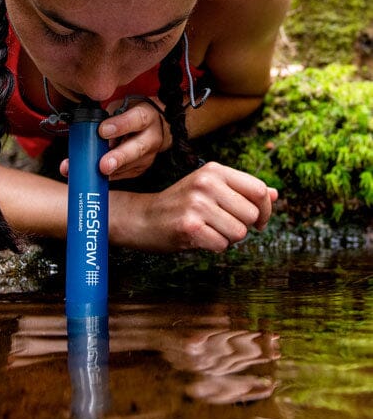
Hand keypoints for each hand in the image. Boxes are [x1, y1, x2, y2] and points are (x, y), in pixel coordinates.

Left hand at [60, 98, 168, 180]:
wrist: (148, 128)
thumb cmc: (129, 115)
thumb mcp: (121, 107)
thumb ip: (107, 116)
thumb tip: (86, 128)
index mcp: (146, 116)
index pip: (137, 119)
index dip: (120, 125)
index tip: (102, 131)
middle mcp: (151, 138)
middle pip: (137, 149)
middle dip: (118, 158)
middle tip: (103, 165)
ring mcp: (147, 156)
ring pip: (128, 166)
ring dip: (109, 171)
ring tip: (92, 173)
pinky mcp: (139, 169)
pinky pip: (121, 174)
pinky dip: (107, 176)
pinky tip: (95, 177)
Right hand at [121, 162, 277, 251]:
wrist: (142, 218)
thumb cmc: (181, 204)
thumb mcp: (210, 189)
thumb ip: (242, 191)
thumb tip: (275, 194)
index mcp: (215, 170)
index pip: (259, 190)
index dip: (266, 210)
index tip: (259, 221)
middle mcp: (206, 183)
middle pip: (252, 215)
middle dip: (243, 227)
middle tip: (222, 225)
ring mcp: (197, 204)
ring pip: (239, 233)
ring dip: (228, 238)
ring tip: (209, 230)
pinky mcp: (189, 226)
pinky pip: (222, 246)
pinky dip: (214, 247)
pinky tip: (198, 238)